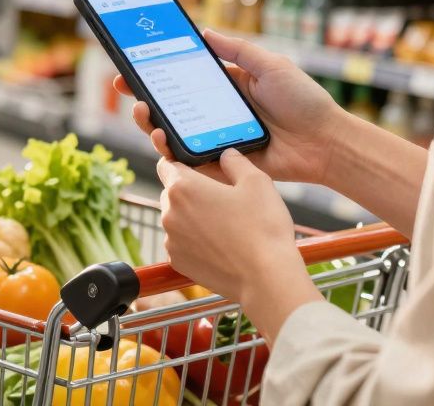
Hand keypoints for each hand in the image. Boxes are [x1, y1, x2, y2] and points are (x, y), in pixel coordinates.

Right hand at [115, 29, 345, 184]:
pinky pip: (189, 160)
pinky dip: (171, 151)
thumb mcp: (270, 65)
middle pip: (170, 106)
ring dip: (150, 122)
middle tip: (125, 87)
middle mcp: (216, 113)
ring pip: (173, 133)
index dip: (155, 71)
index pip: (182, 77)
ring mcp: (216, 139)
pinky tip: (161, 137)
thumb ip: (237, 50)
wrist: (325, 142)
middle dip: (142, 96)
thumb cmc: (304, 101)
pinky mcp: (221, 164)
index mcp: (226, 87)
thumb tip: (203, 32)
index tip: (131, 63)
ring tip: (143, 111)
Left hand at [157, 150, 316, 321]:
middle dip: (191, 192)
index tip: (198, 168)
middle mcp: (169, 213)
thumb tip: (226, 154)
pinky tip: (221, 245)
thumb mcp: (257, 181)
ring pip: (177, 219)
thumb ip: (235, 161)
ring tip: (226, 225)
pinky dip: (195, 240)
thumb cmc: (263, 227)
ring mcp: (171, 240)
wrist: (266, 278)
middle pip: (172, 192)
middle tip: (221, 198)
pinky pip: (181, 242)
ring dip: (193, 217)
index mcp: (183, 187)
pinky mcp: (177, 262)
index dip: (182, 163)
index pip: (167, 164)